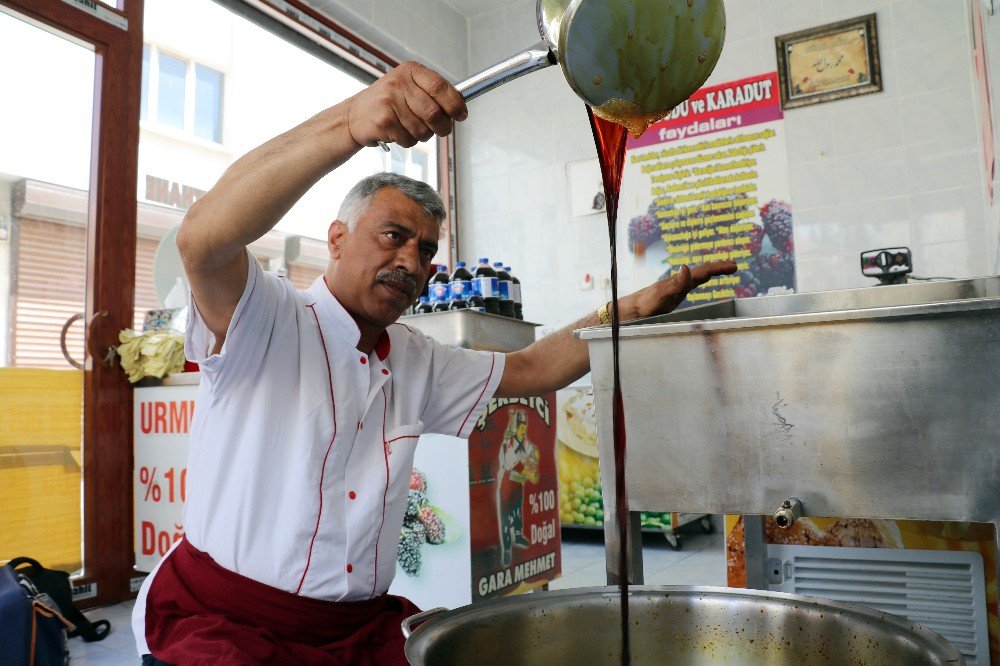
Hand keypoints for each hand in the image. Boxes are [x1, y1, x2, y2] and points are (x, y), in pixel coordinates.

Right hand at [346, 61, 467, 148]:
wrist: (353, 116)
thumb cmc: (386, 103)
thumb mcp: (407, 88)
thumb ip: (432, 94)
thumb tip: (459, 108)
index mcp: (409, 71)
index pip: (440, 86)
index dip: (455, 104)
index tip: (461, 115)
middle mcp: (399, 83)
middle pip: (435, 113)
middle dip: (443, 127)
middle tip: (442, 130)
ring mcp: (389, 102)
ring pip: (423, 130)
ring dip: (422, 136)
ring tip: (410, 128)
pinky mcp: (383, 121)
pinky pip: (409, 140)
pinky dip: (407, 142)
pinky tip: (397, 133)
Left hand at [623, 261, 737, 318]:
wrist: (632, 309)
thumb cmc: (646, 304)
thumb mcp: (661, 294)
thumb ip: (675, 283)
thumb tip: (686, 266)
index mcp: (680, 280)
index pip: (703, 271)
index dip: (719, 268)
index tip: (734, 266)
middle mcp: (680, 281)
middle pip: (703, 271)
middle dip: (719, 267)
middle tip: (734, 265)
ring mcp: (677, 287)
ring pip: (698, 276)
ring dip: (712, 271)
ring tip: (725, 269)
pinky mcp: (674, 294)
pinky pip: (693, 283)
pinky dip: (702, 279)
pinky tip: (703, 280)